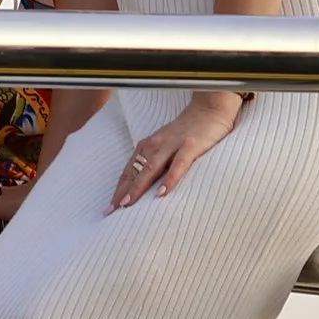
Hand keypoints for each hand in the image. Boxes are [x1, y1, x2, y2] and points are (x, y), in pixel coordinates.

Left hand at [108, 90, 242, 207]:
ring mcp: (172, 144)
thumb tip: (146, 185)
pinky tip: (162, 193)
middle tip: (111, 210)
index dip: (119, 188)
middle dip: (122, 191)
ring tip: (127, 204)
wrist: (209, 109)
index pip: (129, 170)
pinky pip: (178, 164)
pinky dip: (169, 178)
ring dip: (137, 187)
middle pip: (134, 170)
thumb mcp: (167, 145)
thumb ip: (157, 161)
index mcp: (148, 146)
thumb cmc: (188, 131)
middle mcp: (156, 145)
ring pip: (150, 168)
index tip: (109, 207)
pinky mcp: (190, 145)